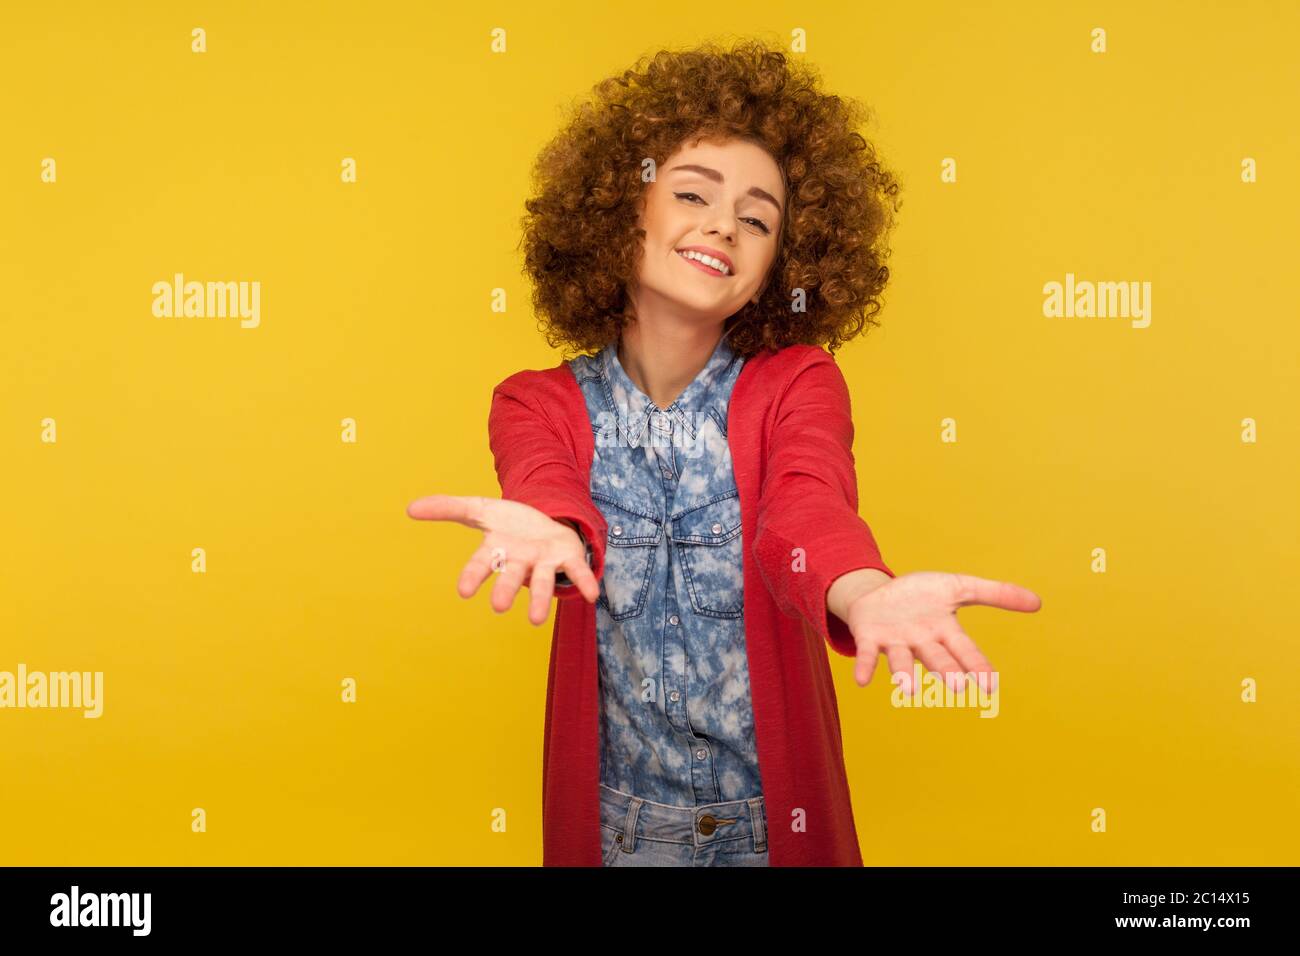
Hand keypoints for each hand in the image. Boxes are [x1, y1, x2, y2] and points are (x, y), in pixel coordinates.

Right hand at [405, 494, 598, 624]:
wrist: (547, 524)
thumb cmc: (510, 524)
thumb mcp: (480, 509)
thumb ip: (448, 508)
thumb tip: (409, 508)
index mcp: (498, 549)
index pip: (482, 563)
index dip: (473, 576)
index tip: (463, 591)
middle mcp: (521, 561)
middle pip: (511, 575)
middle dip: (505, 590)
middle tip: (498, 607)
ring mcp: (545, 562)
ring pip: (542, 582)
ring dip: (540, 599)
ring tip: (535, 620)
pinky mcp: (568, 557)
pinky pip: (577, 571)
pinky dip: (584, 583)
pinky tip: (593, 595)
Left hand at [843, 571, 1040, 693]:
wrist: (878, 593)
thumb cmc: (921, 596)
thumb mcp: (959, 587)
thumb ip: (995, 593)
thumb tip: (1039, 602)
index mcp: (944, 631)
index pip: (965, 650)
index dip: (977, 666)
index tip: (991, 686)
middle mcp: (921, 642)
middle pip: (936, 658)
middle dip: (947, 671)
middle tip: (958, 687)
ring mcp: (895, 642)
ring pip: (902, 661)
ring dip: (905, 675)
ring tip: (909, 690)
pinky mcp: (869, 637)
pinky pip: (867, 654)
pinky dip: (865, 667)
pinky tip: (862, 681)